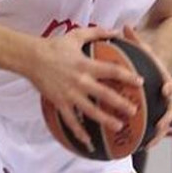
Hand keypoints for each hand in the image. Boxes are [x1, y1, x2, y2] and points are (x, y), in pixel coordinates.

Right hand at [29, 26, 138, 150]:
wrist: (31, 57)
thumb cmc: (54, 45)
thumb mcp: (76, 35)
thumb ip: (97, 33)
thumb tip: (115, 30)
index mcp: (86, 64)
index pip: (112, 71)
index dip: (127, 76)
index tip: (140, 83)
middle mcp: (80, 81)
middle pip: (105, 94)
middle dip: (121, 103)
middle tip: (134, 111)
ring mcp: (70, 94)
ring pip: (90, 111)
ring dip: (105, 120)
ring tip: (118, 127)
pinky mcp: (59, 102)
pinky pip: (70, 121)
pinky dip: (79, 132)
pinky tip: (87, 142)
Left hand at [122, 26, 171, 149]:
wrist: (152, 72)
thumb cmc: (144, 61)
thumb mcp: (141, 50)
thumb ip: (135, 40)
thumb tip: (126, 25)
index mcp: (165, 79)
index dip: (169, 87)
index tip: (164, 90)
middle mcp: (168, 96)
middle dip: (167, 117)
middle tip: (161, 123)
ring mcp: (163, 108)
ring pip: (164, 124)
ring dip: (159, 134)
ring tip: (149, 143)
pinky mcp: (156, 118)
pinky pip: (154, 130)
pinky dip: (148, 139)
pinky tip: (137, 148)